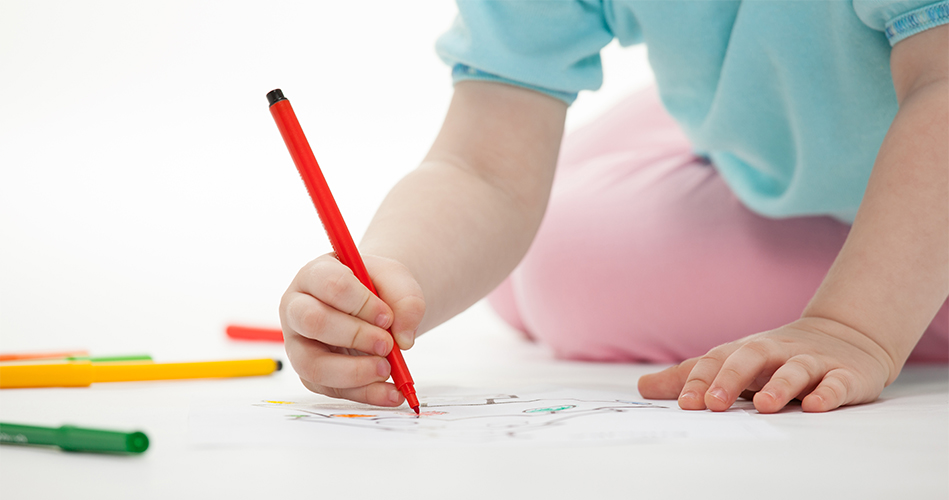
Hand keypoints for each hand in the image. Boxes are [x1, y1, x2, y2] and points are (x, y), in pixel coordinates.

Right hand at [279, 253, 424, 405]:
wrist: (375, 306)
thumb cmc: (376, 288)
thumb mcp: (396, 280)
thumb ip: (407, 300)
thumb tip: (403, 340)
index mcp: (314, 275)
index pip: (330, 284)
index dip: (362, 303)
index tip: (388, 316)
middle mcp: (297, 308)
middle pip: (313, 321)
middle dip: (356, 336)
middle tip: (387, 344)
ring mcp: (299, 344)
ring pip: (312, 365)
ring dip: (355, 371)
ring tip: (387, 369)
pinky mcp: (311, 374)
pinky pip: (331, 390)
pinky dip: (365, 394)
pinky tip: (390, 392)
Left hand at [637, 317, 895, 412]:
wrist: (845, 336)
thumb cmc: (774, 358)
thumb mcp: (732, 363)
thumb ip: (689, 377)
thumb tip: (643, 386)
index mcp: (745, 351)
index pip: (716, 361)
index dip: (699, 381)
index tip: (684, 405)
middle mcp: (776, 353)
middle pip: (750, 358)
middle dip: (730, 379)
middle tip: (712, 404)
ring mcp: (812, 362)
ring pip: (795, 369)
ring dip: (779, 386)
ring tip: (763, 405)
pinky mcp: (845, 375)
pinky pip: (837, 382)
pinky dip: (828, 392)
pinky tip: (817, 405)